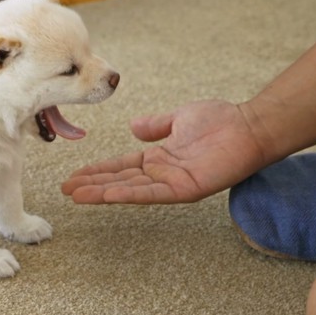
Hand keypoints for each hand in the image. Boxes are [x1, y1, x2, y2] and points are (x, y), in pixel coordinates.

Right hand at [61, 100, 268, 203]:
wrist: (249, 126)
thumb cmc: (220, 120)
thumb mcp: (179, 118)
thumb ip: (156, 125)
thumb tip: (134, 127)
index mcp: (159, 157)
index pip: (121, 166)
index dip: (98, 170)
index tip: (76, 175)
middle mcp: (161, 173)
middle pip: (119, 180)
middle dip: (92, 185)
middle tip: (66, 190)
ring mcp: (172, 182)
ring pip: (130, 189)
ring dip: (102, 193)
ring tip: (76, 196)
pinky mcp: (185, 189)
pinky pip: (151, 193)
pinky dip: (128, 194)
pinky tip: (107, 195)